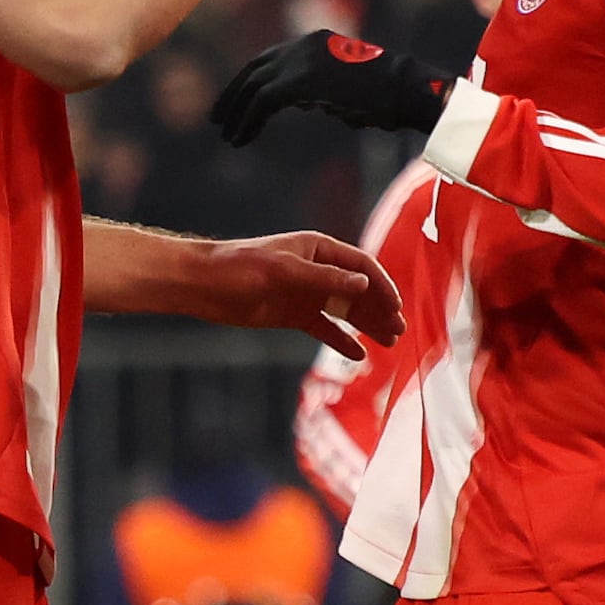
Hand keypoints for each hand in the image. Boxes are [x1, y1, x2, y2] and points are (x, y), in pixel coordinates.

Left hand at [178, 228, 404, 354]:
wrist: (205, 284)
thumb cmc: (241, 266)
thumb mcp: (285, 271)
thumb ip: (325, 279)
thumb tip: (364, 285)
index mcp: (318, 249)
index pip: (361, 266)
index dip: (382, 285)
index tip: (396, 306)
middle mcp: (317, 270)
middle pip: (358, 290)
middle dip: (380, 309)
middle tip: (399, 331)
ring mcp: (307, 294)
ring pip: (346, 311)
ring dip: (368, 325)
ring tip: (389, 342)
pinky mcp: (294, 315)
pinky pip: (325, 328)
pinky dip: (342, 340)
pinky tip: (359, 354)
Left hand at [214, 29, 447, 145]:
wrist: (406, 90)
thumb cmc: (388, 96)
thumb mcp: (348, 86)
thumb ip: (324, 88)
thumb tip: (308, 103)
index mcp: (314, 41)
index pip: (270, 59)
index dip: (249, 81)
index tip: (236, 103)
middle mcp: (303, 44)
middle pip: (255, 67)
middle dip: (233, 94)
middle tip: (217, 118)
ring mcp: (300, 60)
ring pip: (253, 85)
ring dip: (236, 111)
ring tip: (226, 134)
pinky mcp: (299, 81)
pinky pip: (262, 103)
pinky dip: (248, 121)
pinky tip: (240, 139)